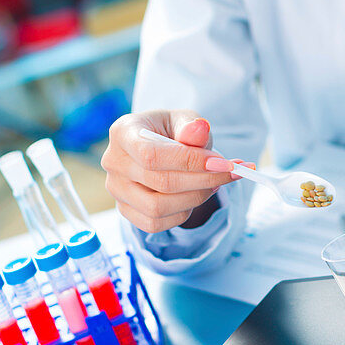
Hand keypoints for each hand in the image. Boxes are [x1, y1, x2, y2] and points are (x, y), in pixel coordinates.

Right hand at [101, 110, 251, 232]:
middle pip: (160, 182)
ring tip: (214, 182)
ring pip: (157, 208)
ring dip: (195, 198)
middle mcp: (113, 162)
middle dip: (203, 180)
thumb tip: (199, 131)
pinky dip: (183, 212)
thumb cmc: (172, 131)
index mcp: (123, 132)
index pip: (152, 154)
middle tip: (232, 172)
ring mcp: (116, 190)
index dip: (189, 161)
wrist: (161, 148)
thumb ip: (192, 126)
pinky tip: (196, 195)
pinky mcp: (125, 210)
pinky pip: (155, 223)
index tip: (222, 162)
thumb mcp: (184, 120)